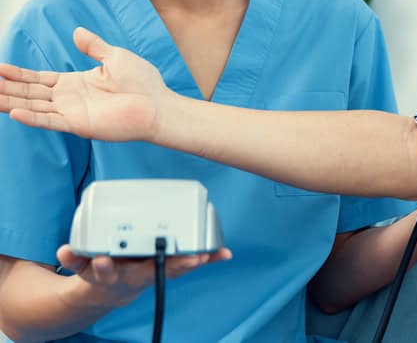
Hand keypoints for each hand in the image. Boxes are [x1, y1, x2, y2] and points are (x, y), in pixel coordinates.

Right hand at [0, 28, 170, 141]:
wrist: (158, 104)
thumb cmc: (143, 83)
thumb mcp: (114, 57)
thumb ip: (93, 46)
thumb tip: (77, 32)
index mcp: (75, 83)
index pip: (37, 79)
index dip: (16, 74)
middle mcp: (69, 99)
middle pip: (29, 93)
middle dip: (6, 88)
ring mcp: (72, 113)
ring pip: (33, 107)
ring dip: (10, 102)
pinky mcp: (79, 125)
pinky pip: (50, 121)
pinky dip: (32, 117)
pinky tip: (14, 112)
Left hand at [57, 244, 231, 307]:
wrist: (105, 292)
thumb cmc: (139, 271)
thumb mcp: (169, 268)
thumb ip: (196, 259)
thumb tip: (225, 253)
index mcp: (153, 271)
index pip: (174, 267)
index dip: (186, 263)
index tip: (197, 257)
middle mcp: (132, 274)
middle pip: (141, 273)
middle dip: (146, 268)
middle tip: (149, 260)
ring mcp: (108, 272)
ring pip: (107, 271)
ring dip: (106, 266)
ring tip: (104, 258)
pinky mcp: (86, 268)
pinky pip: (77, 263)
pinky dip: (71, 257)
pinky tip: (65, 250)